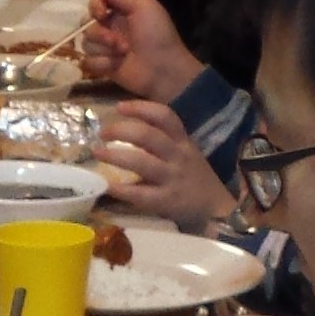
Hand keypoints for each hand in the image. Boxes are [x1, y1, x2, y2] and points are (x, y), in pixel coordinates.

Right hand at [82, 0, 195, 104]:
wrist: (162, 68)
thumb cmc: (156, 34)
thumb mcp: (143, 6)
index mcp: (120, 11)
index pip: (95, 1)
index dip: (94, 5)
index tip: (102, 12)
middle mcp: (110, 27)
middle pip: (86, 23)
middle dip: (99, 32)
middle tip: (116, 40)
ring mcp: (105, 48)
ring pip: (86, 42)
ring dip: (104, 48)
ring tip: (123, 53)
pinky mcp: (102, 66)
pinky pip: (87, 61)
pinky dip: (101, 63)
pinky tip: (116, 65)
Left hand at [95, 100, 237, 227]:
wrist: (216, 208)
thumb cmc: (194, 177)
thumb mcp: (185, 152)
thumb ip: (163, 140)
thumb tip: (126, 127)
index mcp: (182, 141)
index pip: (165, 116)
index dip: (141, 108)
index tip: (119, 107)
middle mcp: (178, 156)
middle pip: (148, 135)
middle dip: (121, 130)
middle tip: (102, 133)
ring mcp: (172, 178)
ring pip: (141, 162)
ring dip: (115, 156)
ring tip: (97, 153)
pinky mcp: (167, 201)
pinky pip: (141, 194)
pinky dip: (121, 189)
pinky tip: (107, 186)